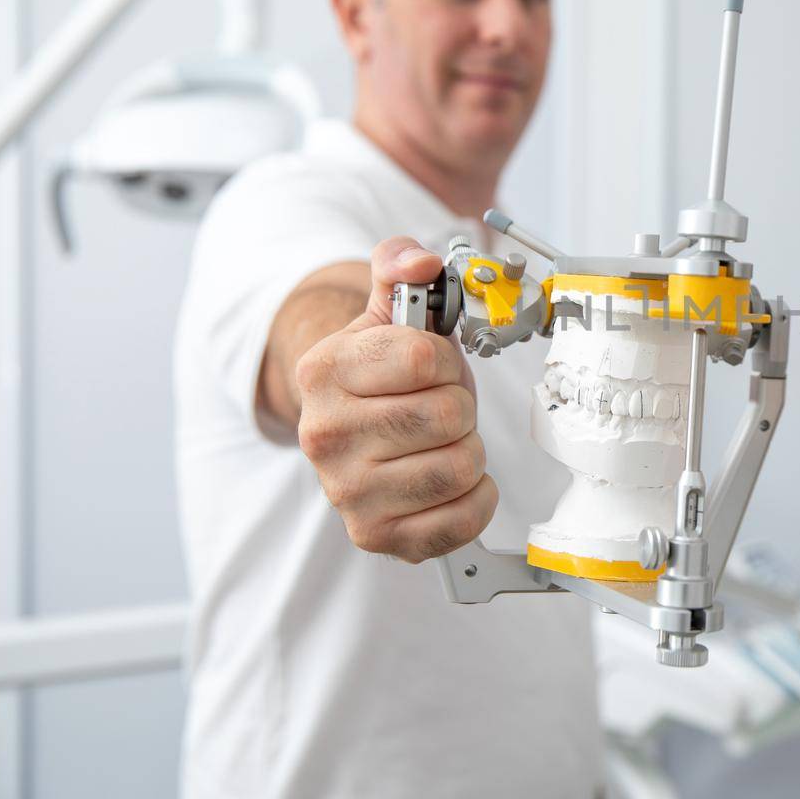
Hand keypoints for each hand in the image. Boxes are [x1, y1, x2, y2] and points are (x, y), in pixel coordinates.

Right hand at [296, 237, 496, 561]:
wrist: (351, 427)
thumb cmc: (382, 371)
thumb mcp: (386, 309)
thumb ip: (402, 264)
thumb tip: (423, 262)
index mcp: (323, 371)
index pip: (424, 359)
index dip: (444, 359)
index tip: (429, 365)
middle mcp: (324, 436)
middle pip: (448, 415)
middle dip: (459, 405)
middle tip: (437, 408)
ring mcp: (346, 493)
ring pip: (460, 466)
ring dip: (469, 449)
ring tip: (440, 442)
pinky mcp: (376, 537)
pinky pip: (462, 521)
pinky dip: (476, 498)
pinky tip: (453, 483)